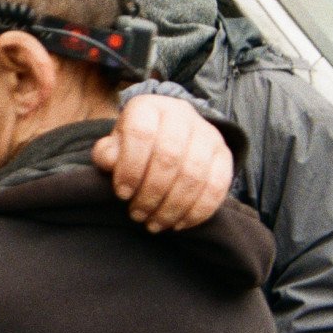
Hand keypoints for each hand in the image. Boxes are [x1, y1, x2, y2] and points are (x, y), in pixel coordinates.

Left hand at [94, 95, 233, 232]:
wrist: (169, 135)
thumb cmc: (136, 146)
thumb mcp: (116, 144)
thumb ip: (108, 152)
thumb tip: (110, 161)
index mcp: (149, 107)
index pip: (141, 134)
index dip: (130, 168)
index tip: (122, 194)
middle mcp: (182, 114)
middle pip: (169, 158)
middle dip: (151, 194)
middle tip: (137, 215)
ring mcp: (208, 134)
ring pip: (194, 175)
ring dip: (172, 207)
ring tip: (155, 224)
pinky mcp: (224, 155)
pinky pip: (217, 187)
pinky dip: (197, 212)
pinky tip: (178, 224)